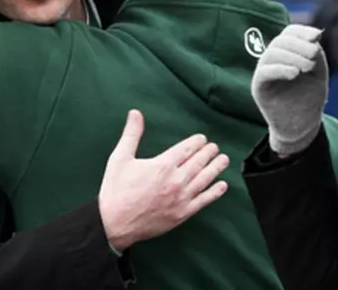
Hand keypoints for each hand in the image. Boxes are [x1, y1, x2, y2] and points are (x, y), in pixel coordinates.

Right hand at [98, 110, 228, 251]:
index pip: (186, 149)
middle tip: (215, 148)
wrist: (114, 223)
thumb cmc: (116, 191)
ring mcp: (181, 198)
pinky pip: (203, 201)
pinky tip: (222, 186)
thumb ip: (131, 134)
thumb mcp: (120, 158)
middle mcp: (175, 180)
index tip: (202, 139)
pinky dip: (214, 192)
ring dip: (215, 168)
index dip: (197, 142)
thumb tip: (135, 114)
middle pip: (198, 162)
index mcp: (162, 165)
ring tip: (223, 160)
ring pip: (204, 179)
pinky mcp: (182, 214)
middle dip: (208, 153)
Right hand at [252, 24, 328, 156]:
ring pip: (272, 54)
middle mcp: (272, 59)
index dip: (302, 31)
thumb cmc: (309, 97)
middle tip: (314, 55)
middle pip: (280, 41)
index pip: (289, 33)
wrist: (302, 125)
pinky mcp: (258, 87)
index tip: (317, 36)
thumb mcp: (317, 72)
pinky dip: (280, 69)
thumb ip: (314, 54)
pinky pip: (265, 72)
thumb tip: (314, 37)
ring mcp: (264, 72)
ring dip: (292, 56)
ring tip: (308, 66)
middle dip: (299, 45)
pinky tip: (295, 73)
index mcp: (287, 52)